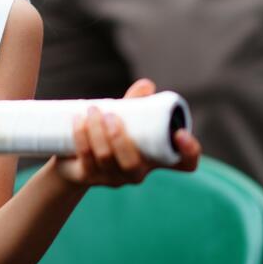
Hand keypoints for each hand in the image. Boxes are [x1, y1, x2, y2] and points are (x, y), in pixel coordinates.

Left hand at [54, 78, 201, 186]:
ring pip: (106, 159)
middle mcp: (136, 173)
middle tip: (109, 115)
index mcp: (155, 158)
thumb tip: (147, 85)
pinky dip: (81, 137)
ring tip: (91, 110)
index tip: (180, 133)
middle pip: (133, 164)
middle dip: (120, 138)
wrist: (73, 156)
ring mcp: (112, 178)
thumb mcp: (124, 118)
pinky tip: (78, 120)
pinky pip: (86, 159)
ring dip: (97, 132)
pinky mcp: (88, 177)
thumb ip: (136, 103)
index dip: (189, 152)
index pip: (184, 164)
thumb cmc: (108, 134)